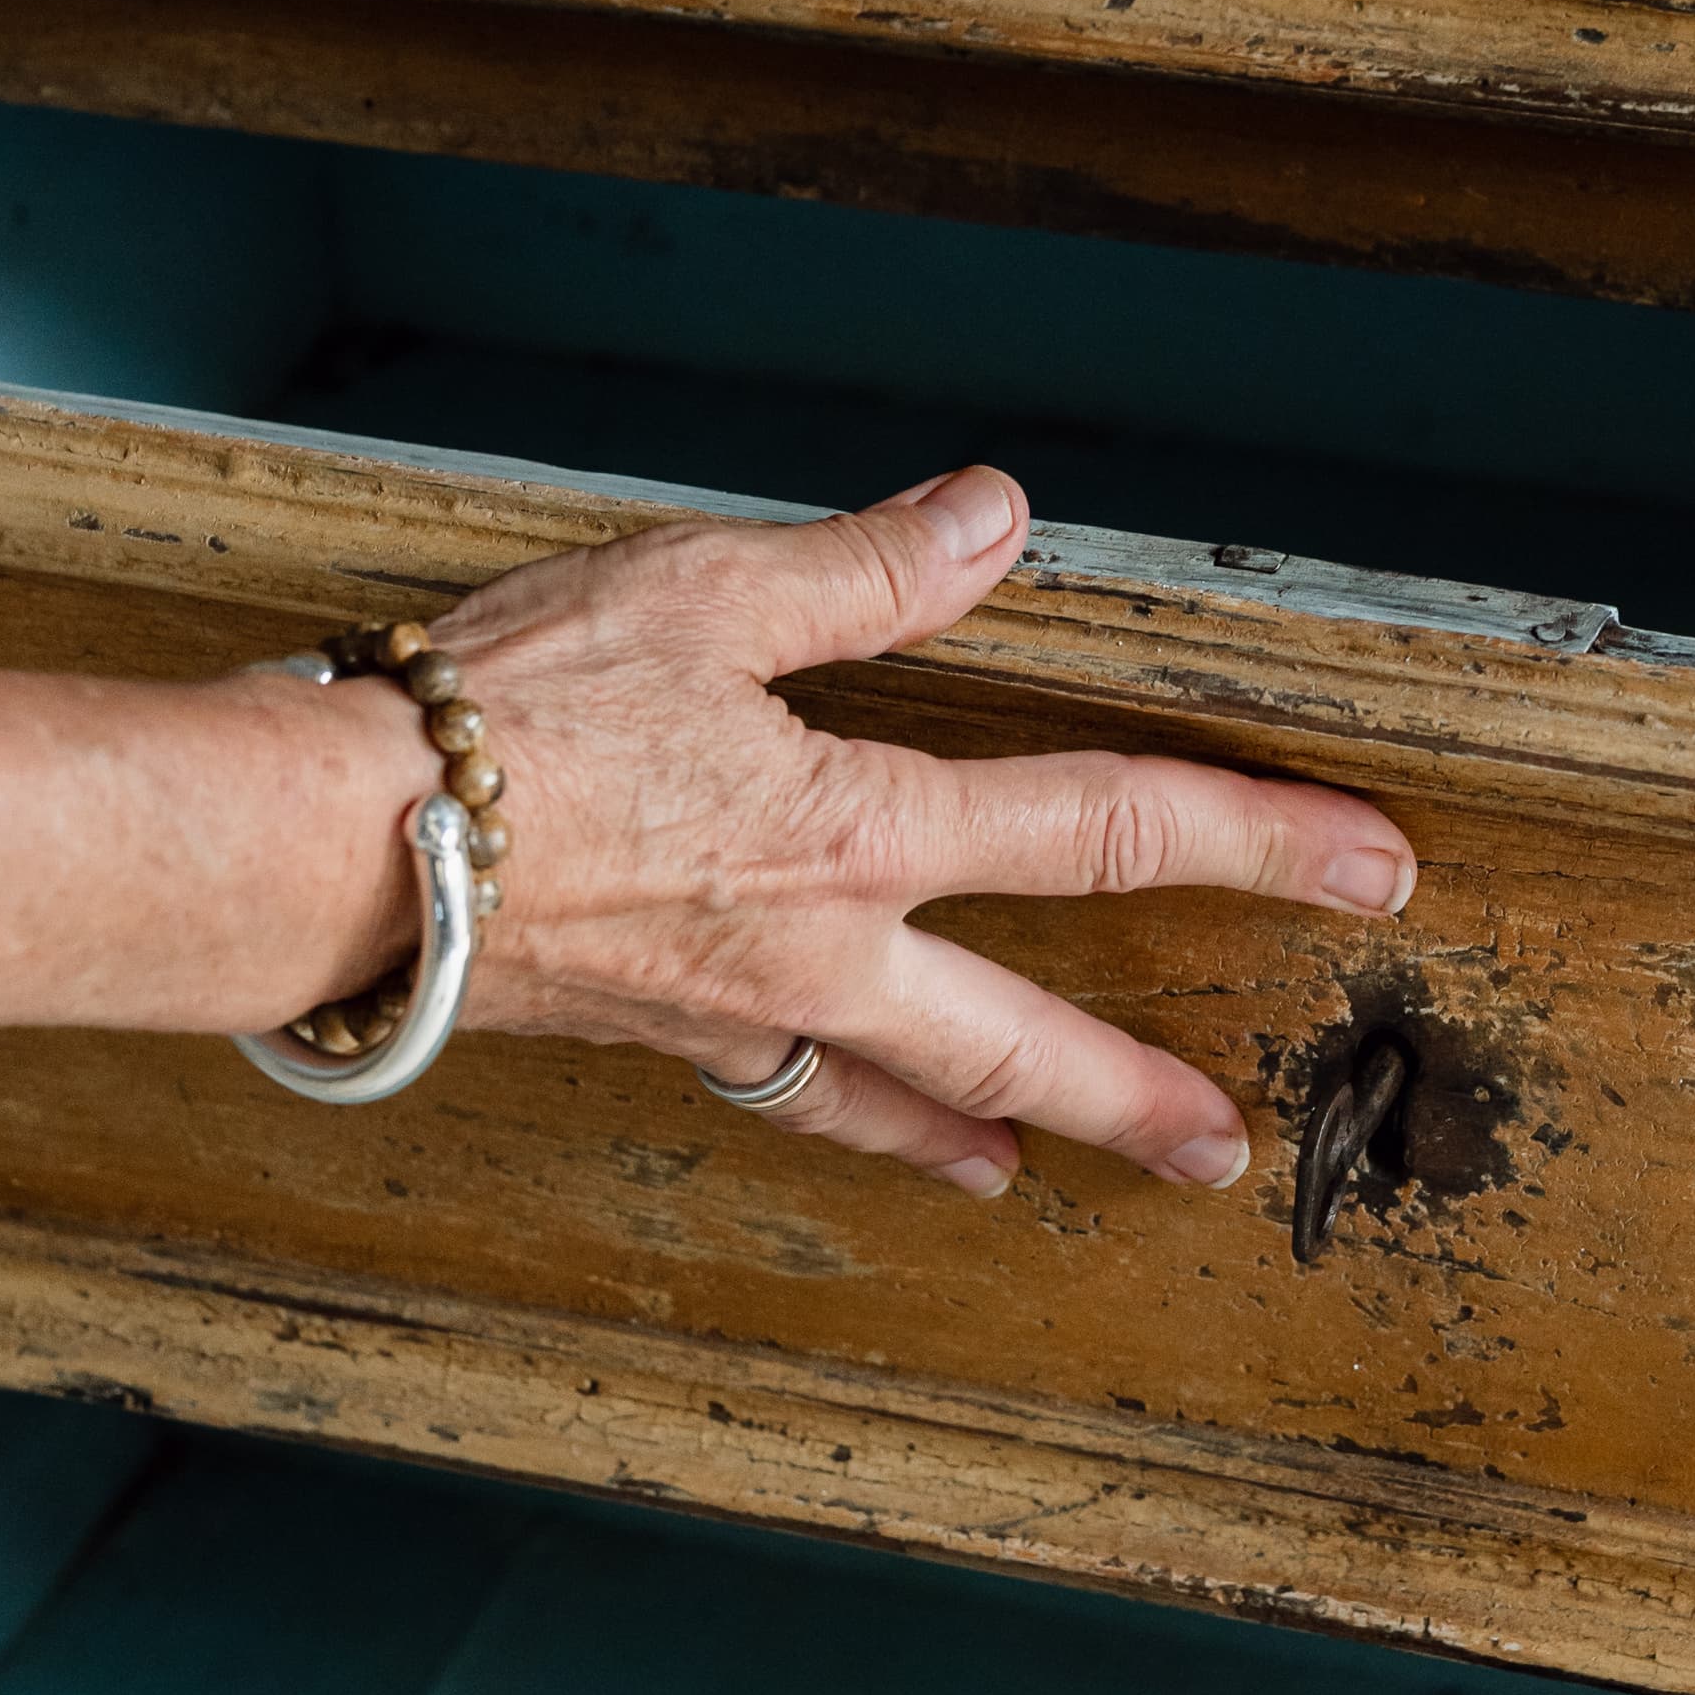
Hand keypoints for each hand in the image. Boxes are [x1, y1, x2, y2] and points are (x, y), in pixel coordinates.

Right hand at [430, 467, 1414, 1197]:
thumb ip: (867, 573)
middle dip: (1147, 1090)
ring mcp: (741, 1015)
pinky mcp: (658, 1037)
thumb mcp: (702, 596)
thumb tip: (1000, 519)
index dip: (1255, 839)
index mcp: (860, 832)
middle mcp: (824, 951)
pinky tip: (900, 1137)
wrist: (325, 854)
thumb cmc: (495, 720)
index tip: (1368, 869)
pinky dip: (869, 1126)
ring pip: (916, 1097)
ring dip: (1011, 1134)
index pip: (1106, 827)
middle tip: (1232, 1143)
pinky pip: (797, 1096)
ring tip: (1075, 1175)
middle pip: (1031, 1039)